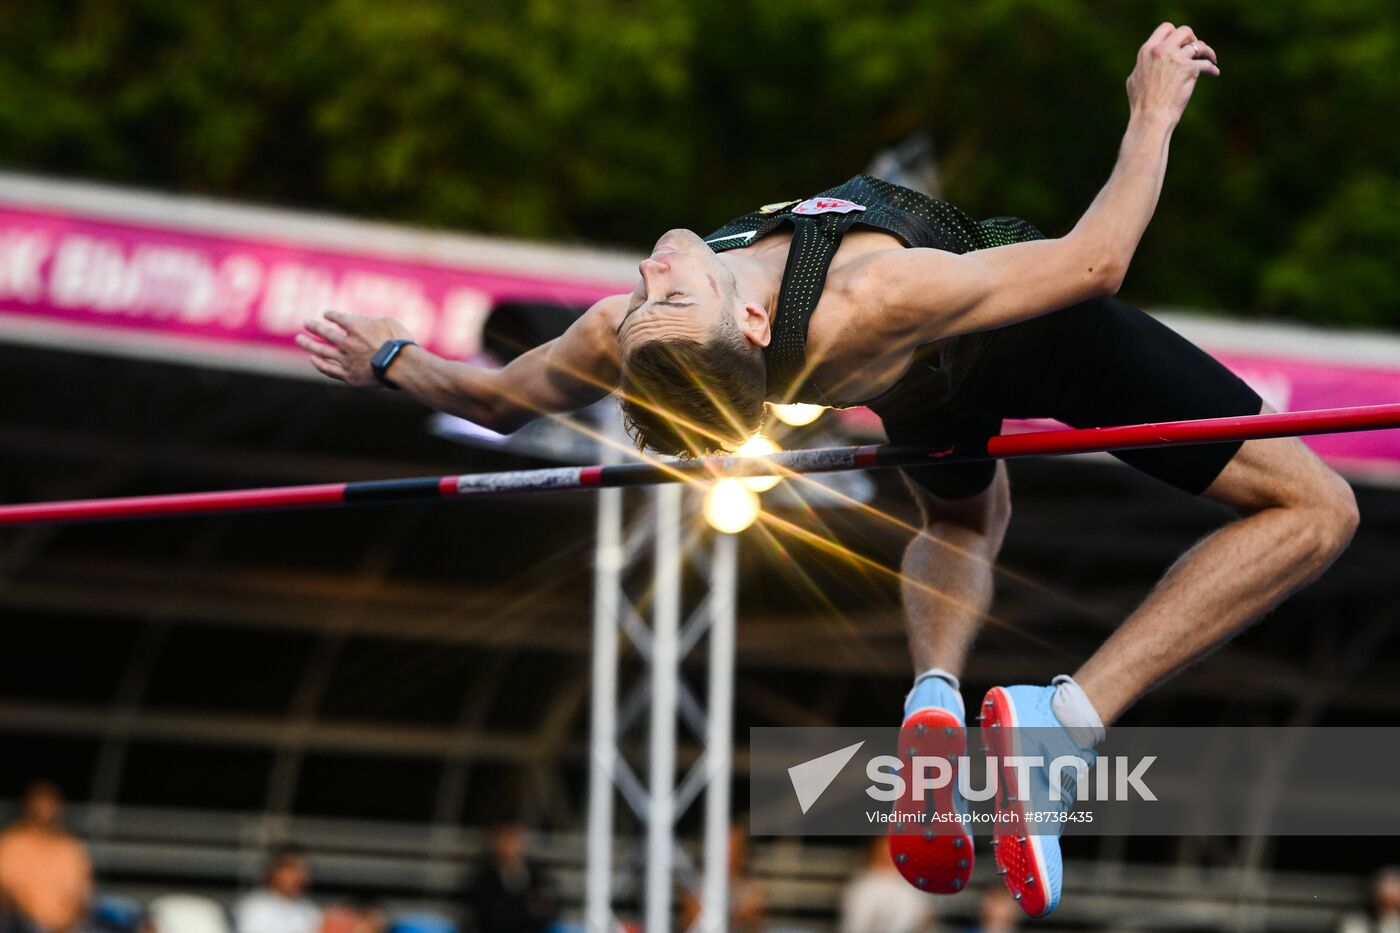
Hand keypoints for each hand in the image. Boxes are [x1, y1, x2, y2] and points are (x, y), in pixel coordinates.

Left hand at [296, 309, 414, 387]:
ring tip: (300, 339)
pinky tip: (312, 359)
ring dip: (309, 344)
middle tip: (306, 323)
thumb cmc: (400, 342)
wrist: (401, 366)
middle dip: (315, 327)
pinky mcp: (348, 376)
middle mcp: (347, 342)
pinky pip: (329, 369)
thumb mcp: (389, 322)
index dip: (331, 315)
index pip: (338, 317)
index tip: (326, 314)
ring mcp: (345, 360)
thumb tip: (366, 323)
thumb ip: (373, 321)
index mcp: (356, 326)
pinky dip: (319, 364)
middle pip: (326, 332)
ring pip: (321, 350)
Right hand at [1126, 22, 1219, 124]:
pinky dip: (1212, 68)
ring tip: (1211, 58)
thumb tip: (1151, 61)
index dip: (1175, 34)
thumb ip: (1144, 64)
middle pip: (1184, 31)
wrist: (1151, 116)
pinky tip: (1215, 72)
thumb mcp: (1134, 78)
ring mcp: (1178, 58)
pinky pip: (1206, 64)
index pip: (1166, 28)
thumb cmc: (1140, 103)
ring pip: (1199, 45)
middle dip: (1191, 38)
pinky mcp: (1191, 69)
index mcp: (1148, 50)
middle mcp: (1163, 50)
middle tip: (1194, 48)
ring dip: (1207, 51)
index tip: (1179, 42)